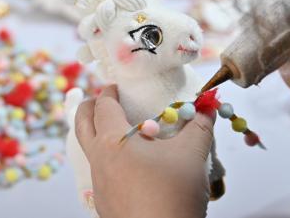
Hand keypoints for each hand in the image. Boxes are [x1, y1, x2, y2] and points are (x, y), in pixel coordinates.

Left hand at [75, 85, 214, 217]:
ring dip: (98, 135)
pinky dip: (109, 161)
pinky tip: (130, 167)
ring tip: (120, 133)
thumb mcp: (192, 154)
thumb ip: (200, 125)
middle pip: (81, 124)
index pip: (103, 105)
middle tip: (103, 100)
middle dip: (89, 107)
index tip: (116, 86)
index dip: (109, 91)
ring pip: (89, 150)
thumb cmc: (173, 194)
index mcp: (112, 141)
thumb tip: (208, 105)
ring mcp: (99, 184)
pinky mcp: (104, 203)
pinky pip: (100, 174)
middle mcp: (99, 159)